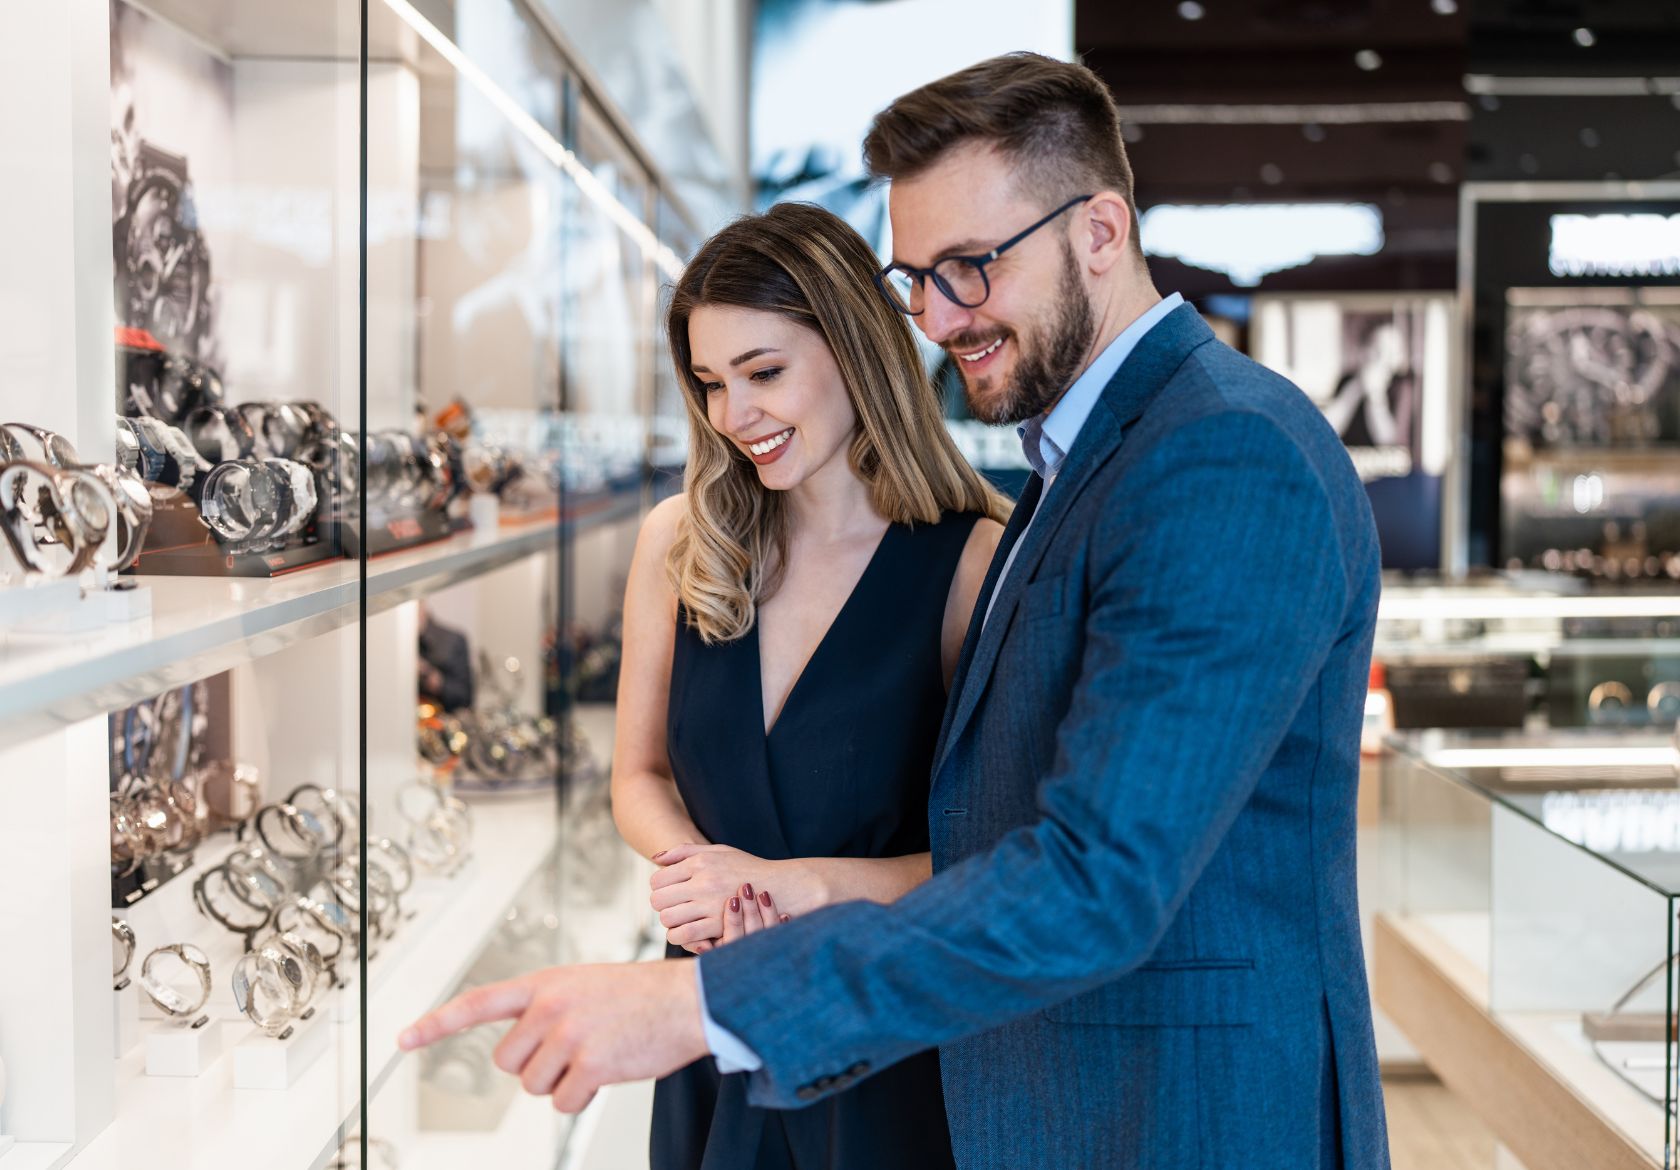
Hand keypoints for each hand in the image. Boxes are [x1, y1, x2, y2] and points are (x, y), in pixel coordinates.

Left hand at [398, 958, 708, 1111]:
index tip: (404, 1040)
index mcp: (545, 983)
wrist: (691, 1001)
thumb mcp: (585, 985)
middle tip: (571, 1050)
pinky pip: (565, 1101)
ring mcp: (569, 1035)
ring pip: (535, 1085)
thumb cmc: (641, 996)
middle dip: (535, 1066)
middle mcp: (550, 1006)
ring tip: (596, 1054)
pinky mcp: (591, 1064)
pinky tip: (608, 1071)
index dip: (437, 1024)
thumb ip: (548, 1007)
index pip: (478, 1004)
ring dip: (563, 1081)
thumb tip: (522, 1054)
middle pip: (508, 1062)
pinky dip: (583, 1097)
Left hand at [650, 844, 819, 949]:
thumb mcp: (718, 850)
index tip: (670, 892)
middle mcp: (703, 881)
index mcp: (700, 862)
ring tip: (681, 920)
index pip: (658, 879)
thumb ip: (684, 851)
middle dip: (662, 905)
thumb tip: (655, 858)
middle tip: (673, 906)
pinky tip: (688, 932)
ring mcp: (710, 903)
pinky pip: (685, 934)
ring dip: (670, 922)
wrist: (778, 887)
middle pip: (658, 900)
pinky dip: (680, 936)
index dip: (660, 888)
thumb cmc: (746, 868)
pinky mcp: (719, 924)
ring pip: (667, 918)